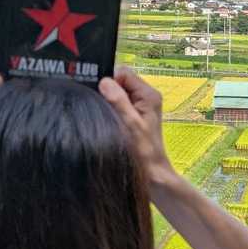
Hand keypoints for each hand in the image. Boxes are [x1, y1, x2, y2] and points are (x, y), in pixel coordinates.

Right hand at [99, 67, 173, 186]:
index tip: (97, 92)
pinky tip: (104, 120)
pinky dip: (109, 109)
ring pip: (117, 94)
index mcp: (148, 95)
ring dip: (107, 101)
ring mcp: (139, 107)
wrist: (152, 175)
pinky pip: (117, 105)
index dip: (109, 79)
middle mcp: (145, 97)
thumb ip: (118, 100)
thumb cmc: (143, 152)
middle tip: (95, 103)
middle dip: (106, 90)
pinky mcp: (133, 117)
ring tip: (100, 113)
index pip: (124, 73)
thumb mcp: (130, 124)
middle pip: (119, 82)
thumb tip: (105, 81)